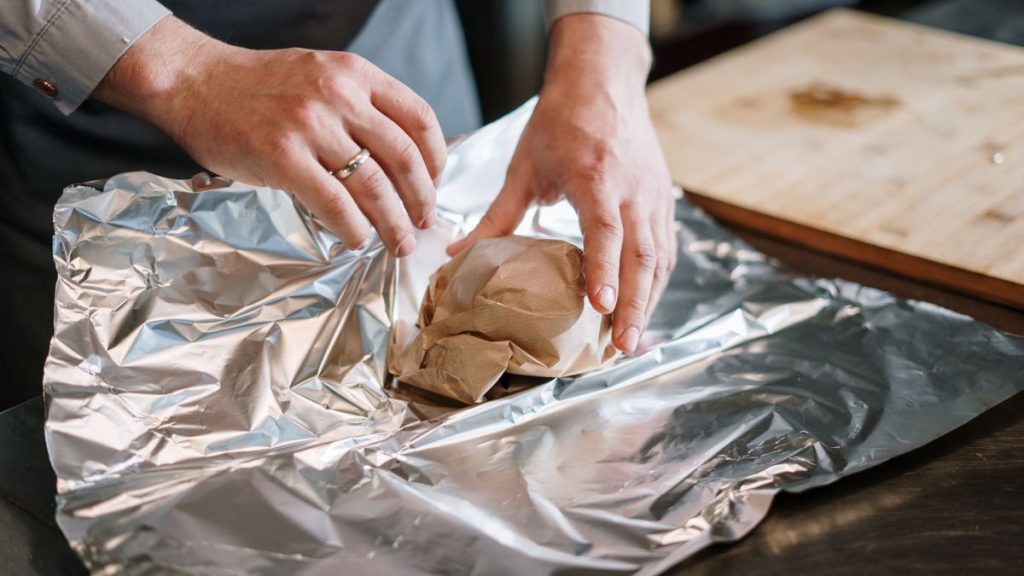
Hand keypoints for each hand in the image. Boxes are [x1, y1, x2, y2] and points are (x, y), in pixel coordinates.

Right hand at [93, 17, 445, 256]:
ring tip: (400, 242)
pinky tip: (357, 239)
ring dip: (393, 223)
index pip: (420, 118)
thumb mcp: (321, 75)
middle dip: (422, 199)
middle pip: (403, 157)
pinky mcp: (281, 156)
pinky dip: (353, 228)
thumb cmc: (258, 86)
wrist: (194, 81)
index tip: (435, 184)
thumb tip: (400, 157)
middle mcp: (339, 94)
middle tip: (425, 222)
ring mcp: (310, 125)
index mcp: (356, 74)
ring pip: (373, 185)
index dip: (436, 159)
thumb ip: (360, 105)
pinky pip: (334, 203)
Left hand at [448, 15, 675, 352]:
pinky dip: (656, 282)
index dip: (604, 270)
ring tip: (631, 340)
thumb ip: (496, 216)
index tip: (600, 307)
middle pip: (641, 254)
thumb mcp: (523, 166)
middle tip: (622, 346)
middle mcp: (632, 189)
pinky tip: (643, 307)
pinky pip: (665, 248)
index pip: (606, 231)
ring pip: (659, 257)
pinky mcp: (662, 199)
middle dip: (634, 304)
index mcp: (596, 177)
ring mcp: (654, 195)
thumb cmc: (561, 121)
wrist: (603, 81)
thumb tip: (457, 255)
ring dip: (648, 300)